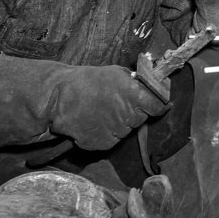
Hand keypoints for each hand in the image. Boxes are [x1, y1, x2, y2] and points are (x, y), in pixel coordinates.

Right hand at [48, 65, 167, 149]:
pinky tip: (95, 122)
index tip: (157, 103)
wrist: (59, 98)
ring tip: (102, 111)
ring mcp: (115, 132)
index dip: (158, 105)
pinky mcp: (103, 144)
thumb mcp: (116, 73)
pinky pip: (113, 139)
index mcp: (133, 94)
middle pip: (141, 118)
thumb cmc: (89, 81)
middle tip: (118, 103)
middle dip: (134, 112)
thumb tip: (153, 86)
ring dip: (120, 123)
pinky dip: (107, 133)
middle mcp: (127, 115)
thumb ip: (136, 82)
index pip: (158, 106)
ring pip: (126, 130)